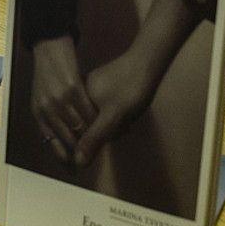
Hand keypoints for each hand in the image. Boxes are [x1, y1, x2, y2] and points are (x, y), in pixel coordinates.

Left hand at [29, 35, 96, 162]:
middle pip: (68, 139)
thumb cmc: (46, 75)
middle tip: (91, 159)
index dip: (64, 158)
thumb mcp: (41, 100)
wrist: (49, 49)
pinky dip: (97, 119)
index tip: (74, 168)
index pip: (52, 143)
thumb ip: (50, 119)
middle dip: (81, 151)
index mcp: (38, 114)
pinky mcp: (73, 88)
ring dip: (92, 137)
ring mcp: (60, 99)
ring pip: (80, 126)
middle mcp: (47, 110)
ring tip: (103, 142)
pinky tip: (104, 122)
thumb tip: (58, 140)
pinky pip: (88, 110)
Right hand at [75, 51, 158, 165]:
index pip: (76, 131)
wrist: (149, 62)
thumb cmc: (130, 88)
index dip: (95, 138)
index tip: (113, 129)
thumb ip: (94, 139)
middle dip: (107, 132)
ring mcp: (92, 92)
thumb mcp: (112, 117)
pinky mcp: (104, 90)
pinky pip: (105, 113)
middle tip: (124, 122)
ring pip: (98, 122)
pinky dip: (117, 118)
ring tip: (128, 118)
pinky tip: (129, 115)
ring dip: (114, 126)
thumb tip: (78, 163)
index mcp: (75, 98)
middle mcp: (79, 94)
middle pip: (86, 128)